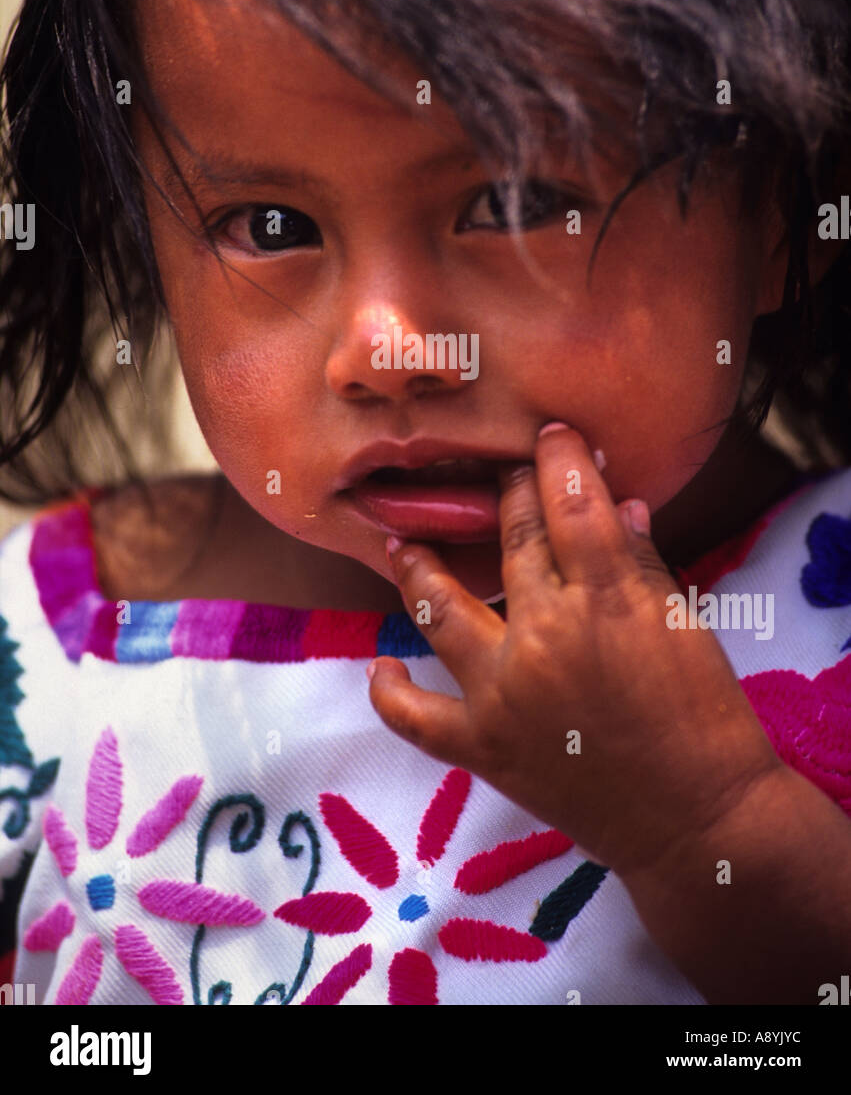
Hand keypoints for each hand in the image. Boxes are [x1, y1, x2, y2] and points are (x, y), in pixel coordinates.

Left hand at [367, 421, 780, 876]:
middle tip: (501, 476)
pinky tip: (380, 665)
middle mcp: (543, 634)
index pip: (572, 502)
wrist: (698, 820)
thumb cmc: (704, 716)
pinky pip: (415, 715)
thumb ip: (641, 562)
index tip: (551, 437)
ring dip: (418, 569)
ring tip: (401, 543)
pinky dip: (391, 690)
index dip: (560, 460)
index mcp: (606, 598)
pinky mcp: (483, 747)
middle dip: (508, 495)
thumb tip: (617, 503)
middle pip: (511, 541)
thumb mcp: (684, 625)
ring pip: (440, 608)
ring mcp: (503, 691)